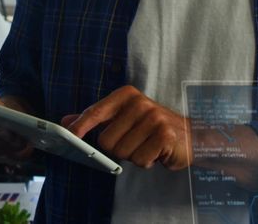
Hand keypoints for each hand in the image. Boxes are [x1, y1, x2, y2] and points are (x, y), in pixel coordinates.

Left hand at [63, 85, 190, 170]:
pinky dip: (146, 162)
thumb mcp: (123, 118)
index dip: (81, 125)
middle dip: (117, 149)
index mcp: (126, 95)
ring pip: (122, 152)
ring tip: (146, 146)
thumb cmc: (151, 128)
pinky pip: (140, 160)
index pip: (96, 111)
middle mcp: (139, 103)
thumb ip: (96, 119)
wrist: (191, 135)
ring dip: (133, 156)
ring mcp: (154, 118)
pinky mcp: (164, 135)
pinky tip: (155, 152)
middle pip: (106, 141)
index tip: (69, 136)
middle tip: (134, 142)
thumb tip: (66, 122)